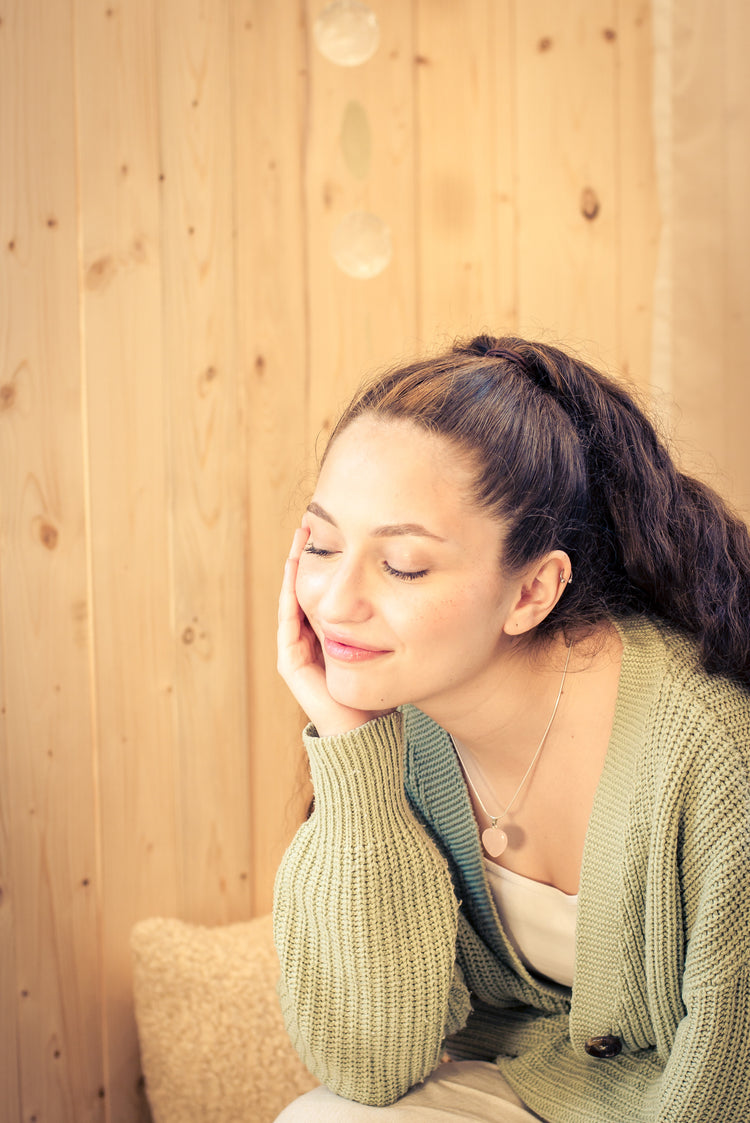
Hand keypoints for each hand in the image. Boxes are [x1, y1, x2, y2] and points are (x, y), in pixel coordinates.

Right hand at [277, 526, 383, 736]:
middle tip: (310, 522)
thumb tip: (405, 588)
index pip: (322, 590)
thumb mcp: (385, 647)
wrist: (365, 733)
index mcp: (327, 635)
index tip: (333, 530)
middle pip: (304, 589)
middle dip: (307, 557)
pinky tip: (296, 569)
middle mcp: (308, 640)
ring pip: (292, 599)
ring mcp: (296, 650)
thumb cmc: (380, 692)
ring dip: (295, 567)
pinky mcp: (290, 662)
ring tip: (301, 536)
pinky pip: (288, 620)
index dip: (325, 561)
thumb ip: (385, 623)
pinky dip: (291, 593)